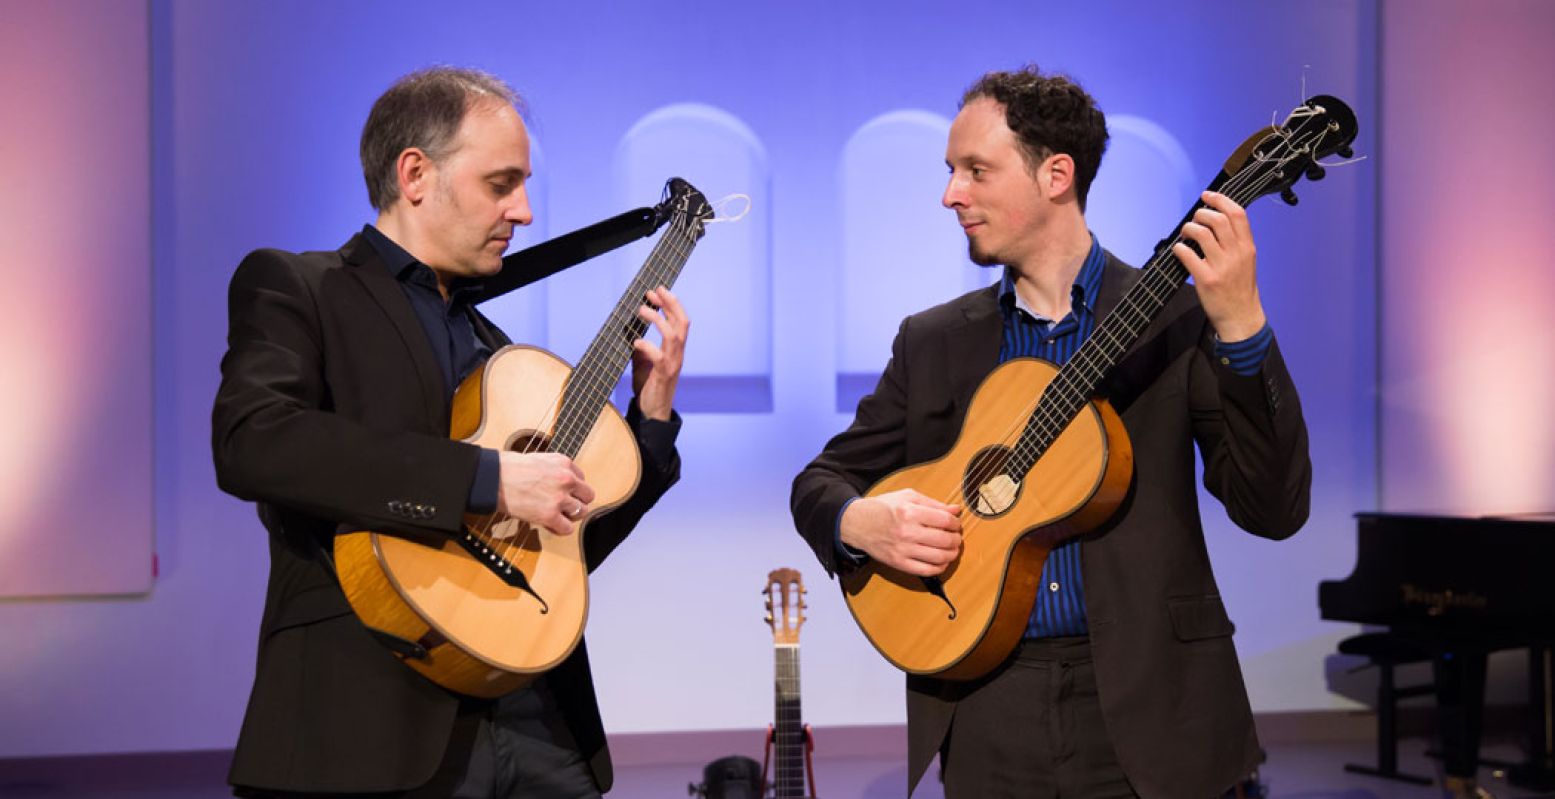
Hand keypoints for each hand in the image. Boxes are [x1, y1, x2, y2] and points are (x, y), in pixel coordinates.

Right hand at [494, 451, 595, 534]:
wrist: (493, 479)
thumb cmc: (509, 468)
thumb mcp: (539, 459)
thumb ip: (555, 469)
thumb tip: (560, 480)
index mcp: (564, 463)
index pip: (581, 479)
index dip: (572, 488)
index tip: (563, 493)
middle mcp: (566, 479)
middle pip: (588, 496)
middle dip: (577, 501)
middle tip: (564, 506)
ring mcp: (559, 498)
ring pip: (581, 512)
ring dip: (570, 515)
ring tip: (556, 515)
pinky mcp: (549, 515)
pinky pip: (567, 528)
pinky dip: (560, 529)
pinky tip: (551, 524)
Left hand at [630, 286, 688, 420]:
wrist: (653, 412)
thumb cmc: (650, 387)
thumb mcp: (644, 363)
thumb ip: (642, 349)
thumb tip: (632, 334)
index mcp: (675, 350)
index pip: (679, 321)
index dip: (671, 304)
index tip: (657, 291)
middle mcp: (678, 354)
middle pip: (682, 323)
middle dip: (670, 304)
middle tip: (655, 291)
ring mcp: (673, 364)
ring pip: (673, 335)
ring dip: (658, 319)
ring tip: (642, 310)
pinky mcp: (664, 374)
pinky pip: (658, 356)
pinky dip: (647, 345)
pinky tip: (635, 342)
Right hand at [840, 489, 962, 575]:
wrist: (858, 523)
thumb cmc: (883, 508)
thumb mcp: (907, 497)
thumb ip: (933, 503)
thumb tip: (955, 510)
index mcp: (910, 512)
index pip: (945, 521)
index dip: (956, 523)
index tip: (956, 524)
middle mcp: (907, 532)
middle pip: (945, 540)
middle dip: (956, 539)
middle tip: (956, 537)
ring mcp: (903, 550)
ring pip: (939, 557)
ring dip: (952, 554)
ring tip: (952, 550)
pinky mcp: (898, 563)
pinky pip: (926, 571)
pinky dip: (939, 568)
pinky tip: (941, 562)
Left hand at [1173, 191, 1266, 341]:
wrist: (1241, 317)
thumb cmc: (1240, 289)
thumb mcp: (1247, 261)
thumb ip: (1236, 241)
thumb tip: (1216, 219)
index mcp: (1248, 247)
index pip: (1237, 213)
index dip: (1220, 200)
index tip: (1207, 196)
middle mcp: (1237, 254)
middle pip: (1218, 219)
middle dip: (1201, 214)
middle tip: (1195, 220)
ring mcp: (1222, 267)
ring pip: (1201, 234)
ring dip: (1188, 229)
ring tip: (1186, 235)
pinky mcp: (1206, 279)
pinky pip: (1188, 255)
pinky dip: (1179, 248)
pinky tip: (1179, 251)